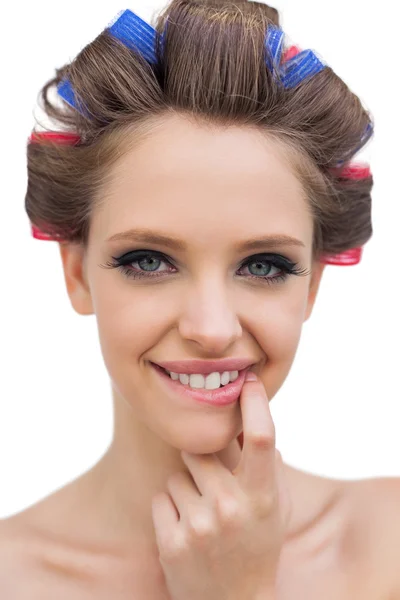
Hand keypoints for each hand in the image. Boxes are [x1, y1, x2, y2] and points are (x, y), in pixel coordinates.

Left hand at [150, 373, 291, 599]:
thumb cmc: (258, 547)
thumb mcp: (275, 508)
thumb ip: (269, 467)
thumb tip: (252, 423)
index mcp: (262, 496)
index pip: (262, 438)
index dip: (255, 403)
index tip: (249, 381)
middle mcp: (232, 508)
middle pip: (200, 450)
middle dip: (203, 461)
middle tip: (213, 486)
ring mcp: (200, 526)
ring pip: (177, 474)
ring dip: (186, 488)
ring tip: (202, 516)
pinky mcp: (172, 542)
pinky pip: (161, 497)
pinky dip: (171, 508)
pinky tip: (187, 530)